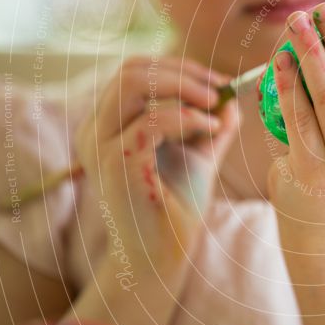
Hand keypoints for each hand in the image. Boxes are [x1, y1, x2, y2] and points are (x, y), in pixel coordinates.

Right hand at [74, 55, 239, 274]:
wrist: (161, 256)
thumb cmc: (174, 208)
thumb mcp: (198, 156)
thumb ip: (211, 126)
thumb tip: (232, 99)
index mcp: (106, 123)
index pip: (135, 71)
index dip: (179, 68)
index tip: (219, 82)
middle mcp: (93, 130)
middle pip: (131, 70)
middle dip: (183, 72)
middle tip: (220, 88)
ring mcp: (99, 145)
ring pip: (135, 83)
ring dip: (184, 86)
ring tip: (216, 105)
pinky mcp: (116, 163)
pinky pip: (153, 120)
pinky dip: (188, 116)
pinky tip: (212, 129)